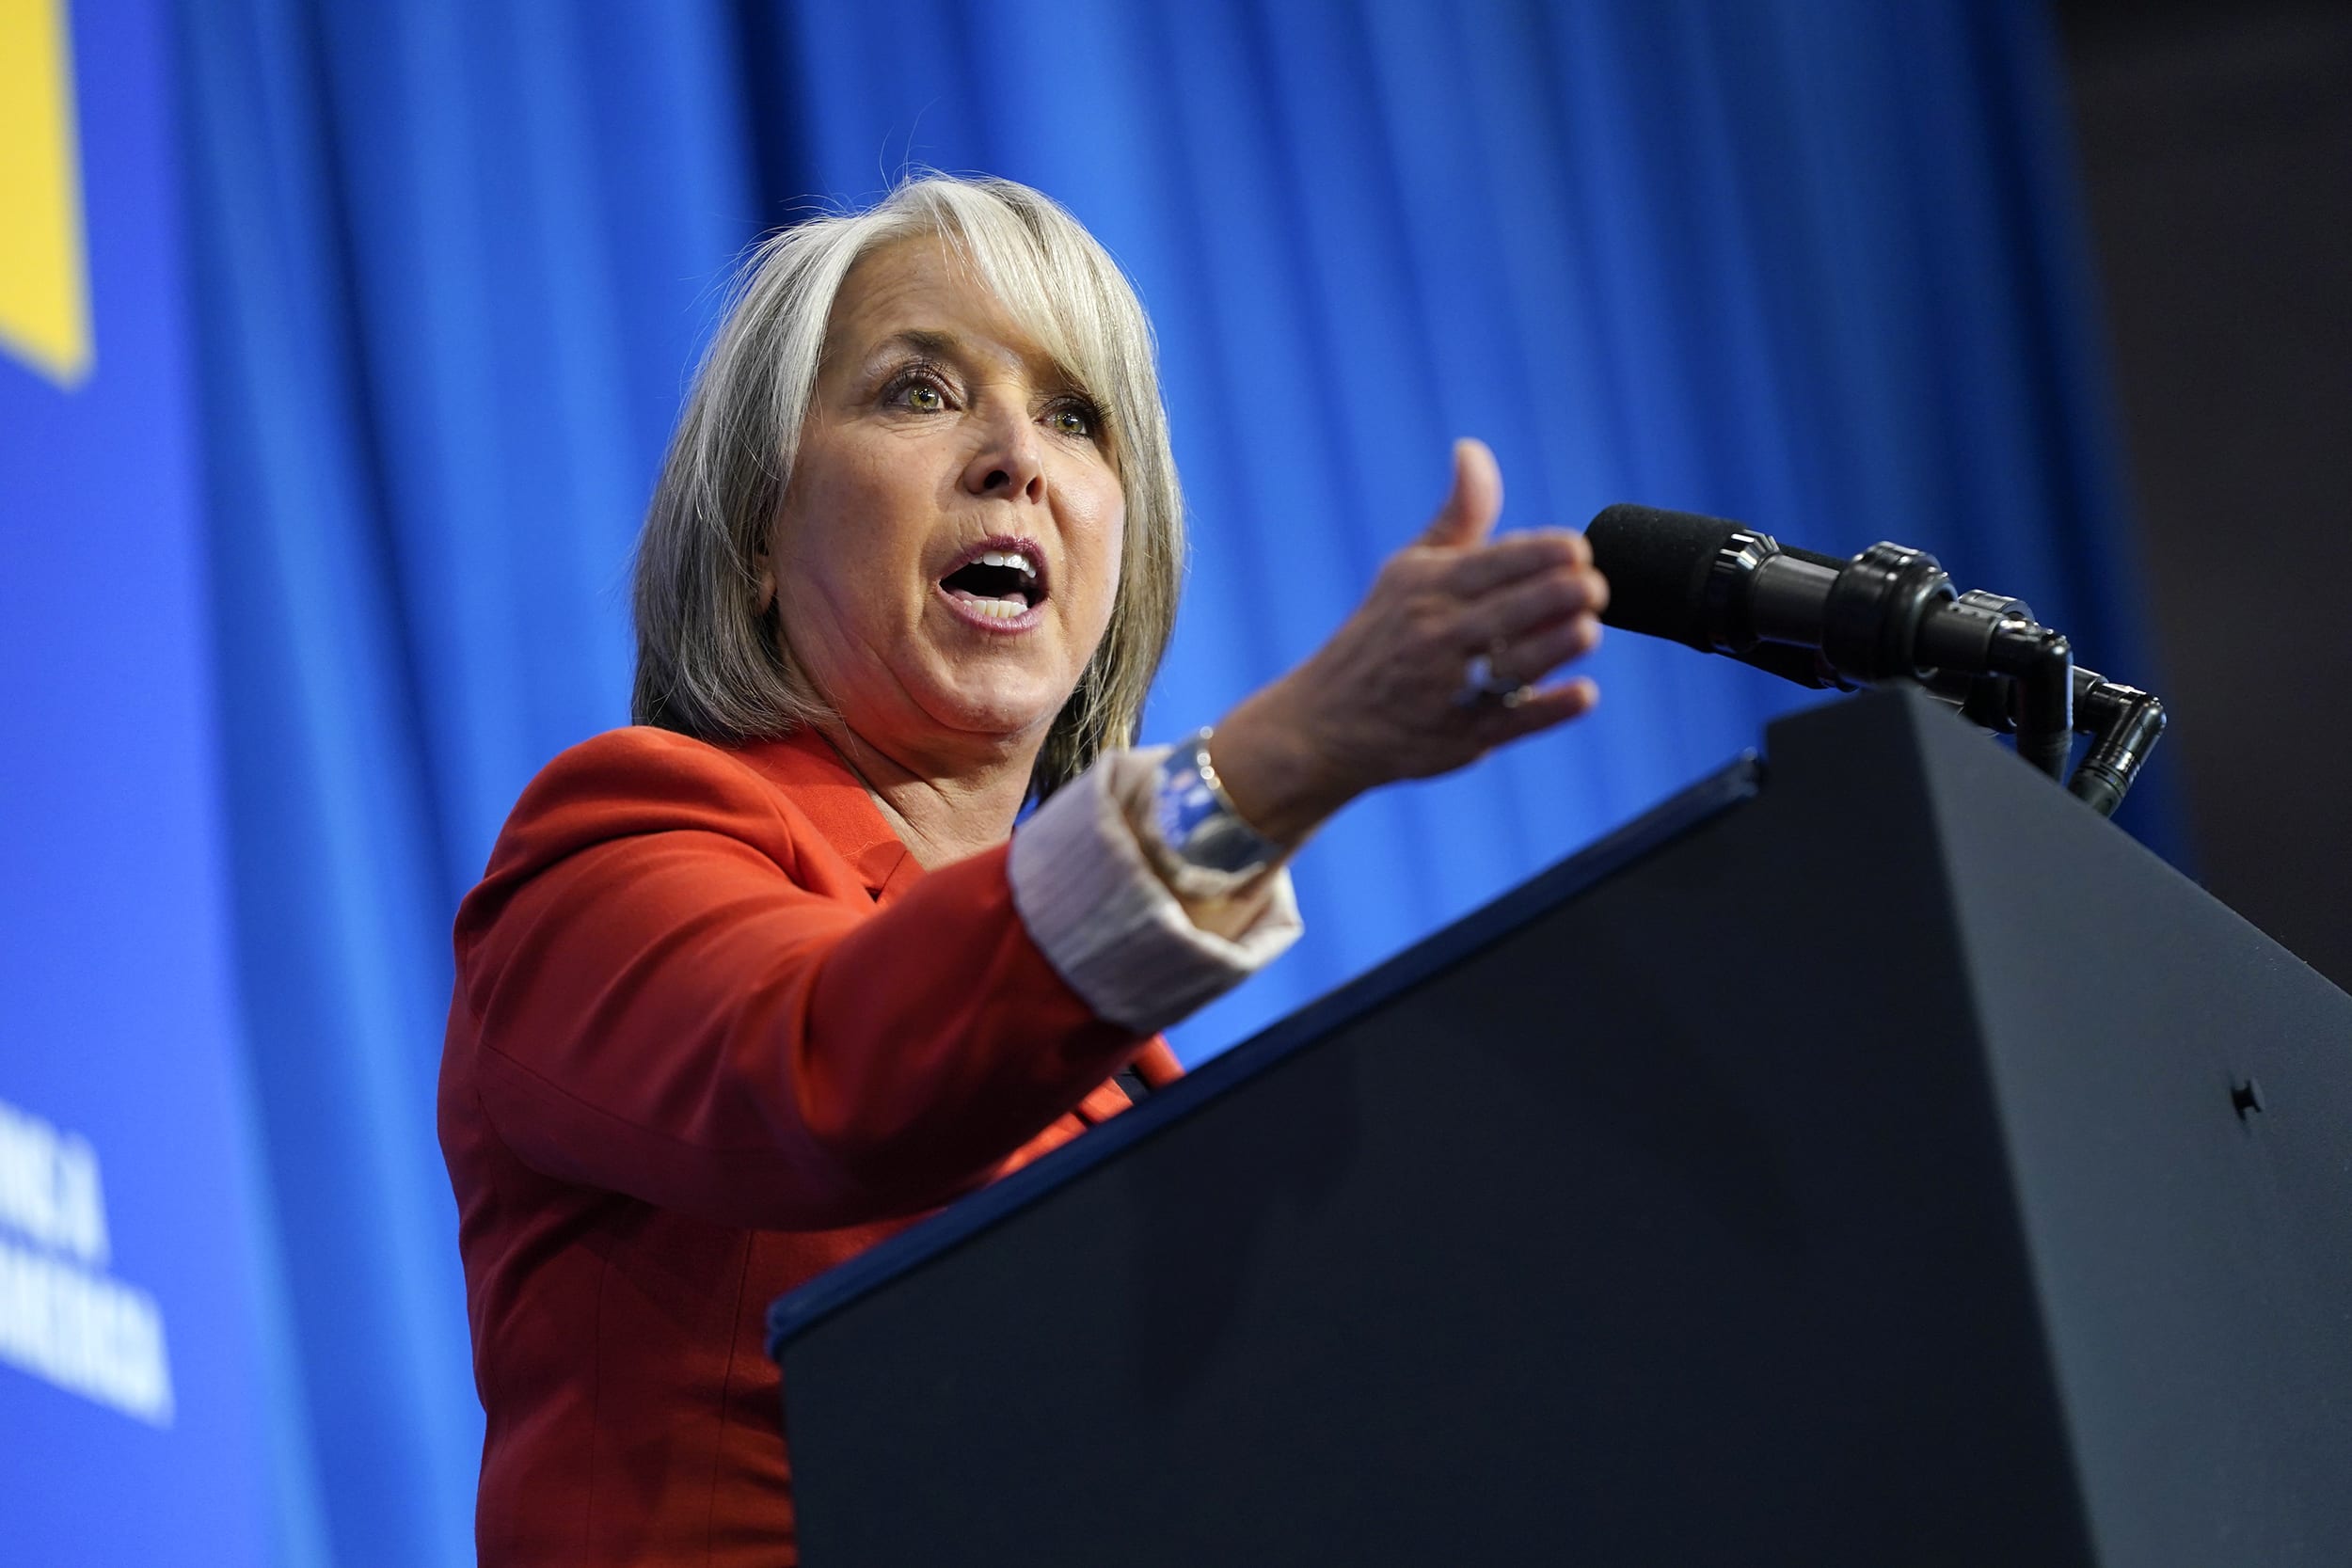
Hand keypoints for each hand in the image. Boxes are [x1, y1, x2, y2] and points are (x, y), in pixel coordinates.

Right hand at [1210, 439, 1607, 846]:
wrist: (1323, 723)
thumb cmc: (1380, 636)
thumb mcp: (1408, 571)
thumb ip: (1457, 517)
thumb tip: (1473, 450)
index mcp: (1427, 588)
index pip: (1497, 561)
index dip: (1547, 552)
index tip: (1579, 550)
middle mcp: (1435, 635)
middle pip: (1514, 608)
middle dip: (1567, 593)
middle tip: (1598, 587)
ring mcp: (1447, 689)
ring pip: (1516, 663)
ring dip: (1560, 643)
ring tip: (1589, 627)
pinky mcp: (1460, 737)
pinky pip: (1512, 722)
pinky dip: (1550, 708)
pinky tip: (1584, 692)